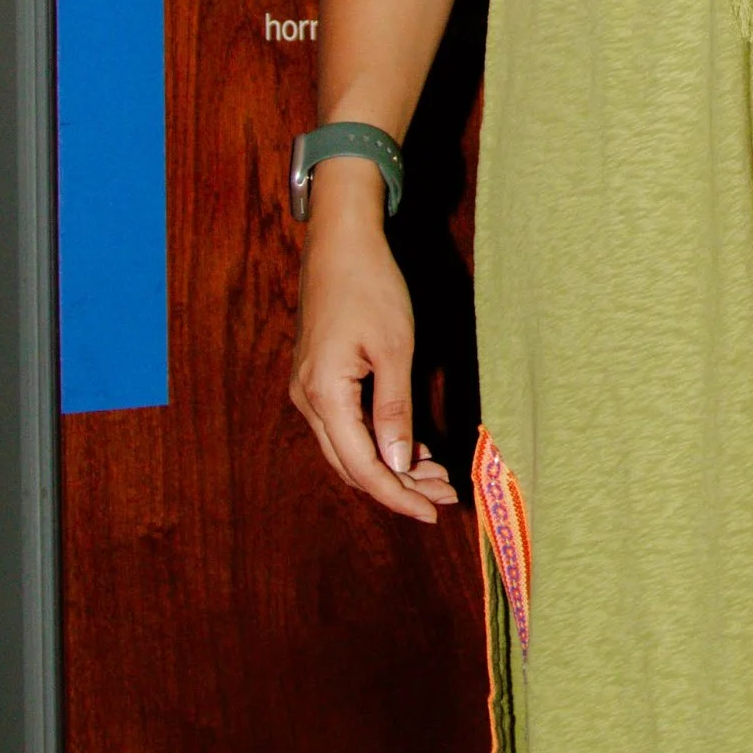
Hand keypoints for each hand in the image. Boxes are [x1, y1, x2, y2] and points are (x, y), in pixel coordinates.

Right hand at [289, 166, 454, 524]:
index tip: (431, 512)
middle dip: (399, 486)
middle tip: (444, 495)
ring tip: (436, 474)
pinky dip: (379, 440)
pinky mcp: (318, 379)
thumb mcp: (394, 349)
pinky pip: (346, 426)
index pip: (363, 466)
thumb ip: (395, 411)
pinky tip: (413, 446)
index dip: (397, 496)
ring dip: (391, 465)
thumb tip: (398, 464)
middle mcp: (308, 400)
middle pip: (352, 465)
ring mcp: (309, 390)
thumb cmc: (370, 285)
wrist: (340, 240)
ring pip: (349, 448)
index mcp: (324, 395)